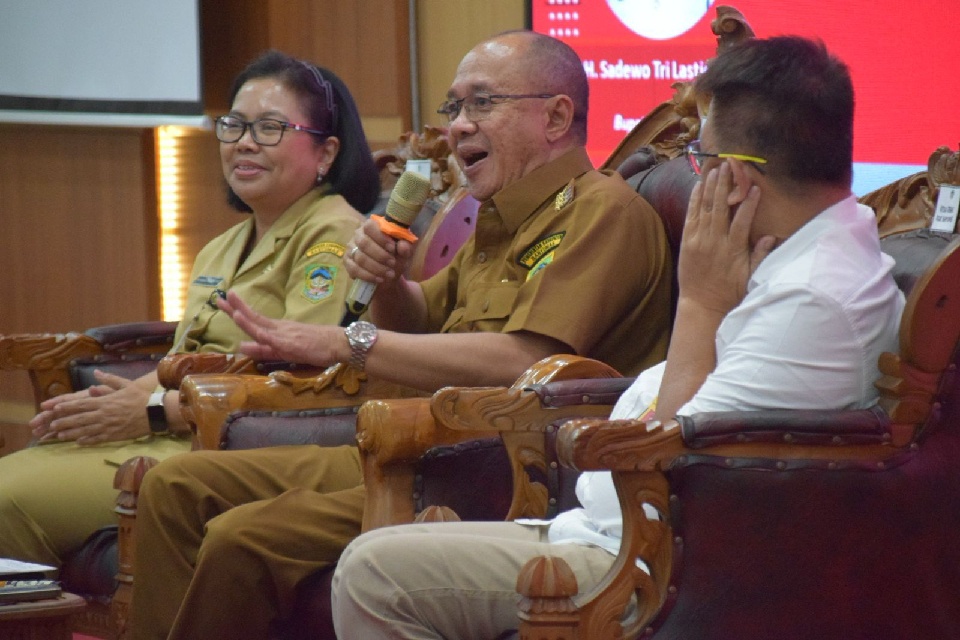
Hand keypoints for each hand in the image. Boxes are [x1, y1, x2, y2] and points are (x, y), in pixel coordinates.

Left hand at [29, 370, 150, 444]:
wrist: (156, 412)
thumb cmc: (142, 397)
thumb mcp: (126, 384)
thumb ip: (109, 380)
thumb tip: (96, 373)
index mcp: (105, 401)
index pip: (81, 404)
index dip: (66, 407)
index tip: (54, 409)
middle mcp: (104, 414)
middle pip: (79, 419)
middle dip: (64, 422)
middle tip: (52, 425)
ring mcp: (108, 426)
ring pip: (85, 431)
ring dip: (71, 433)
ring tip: (60, 435)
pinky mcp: (115, 435)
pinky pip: (98, 439)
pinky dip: (87, 441)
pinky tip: (79, 442)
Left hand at [217, 291, 348, 365]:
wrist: (339, 344)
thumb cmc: (318, 346)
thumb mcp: (286, 350)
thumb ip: (264, 349)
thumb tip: (242, 345)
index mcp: (278, 329)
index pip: (254, 319)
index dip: (238, 311)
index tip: (224, 301)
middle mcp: (279, 328)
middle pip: (253, 318)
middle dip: (235, 308)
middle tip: (218, 297)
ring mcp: (284, 334)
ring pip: (260, 325)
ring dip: (244, 316)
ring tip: (229, 305)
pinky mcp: (290, 343)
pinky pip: (272, 338)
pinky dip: (259, 331)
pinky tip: (251, 327)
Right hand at [344, 217, 414, 288]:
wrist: (388, 274)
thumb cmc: (396, 257)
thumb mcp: (405, 252)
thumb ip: (406, 247)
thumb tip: (402, 245)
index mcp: (372, 226)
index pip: (370, 226)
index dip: (381, 237)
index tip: (393, 248)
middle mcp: (358, 234)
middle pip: (364, 243)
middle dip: (380, 255)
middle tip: (392, 264)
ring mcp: (351, 248)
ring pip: (360, 258)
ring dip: (376, 268)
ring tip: (389, 274)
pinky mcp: (347, 261)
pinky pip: (354, 269)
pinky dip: (368, 276)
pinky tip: (379, 279)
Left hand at [677, 162, 774, 314]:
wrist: (701, 304)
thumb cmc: (728, 292)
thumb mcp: (749, 277)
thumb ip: (759, 256)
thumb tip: (770, 237)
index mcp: (733, 250)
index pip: (742, 221)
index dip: (749, 203)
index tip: (755, 188)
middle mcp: (714, 242)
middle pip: (721, 207)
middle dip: (725, 184)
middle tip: (729, 165)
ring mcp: (698, 240)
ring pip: (705, 208)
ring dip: (710, 187)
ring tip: (715, 169)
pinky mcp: (687, 241)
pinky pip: (691, 216)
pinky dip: (695, 200)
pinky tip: (699, 186)